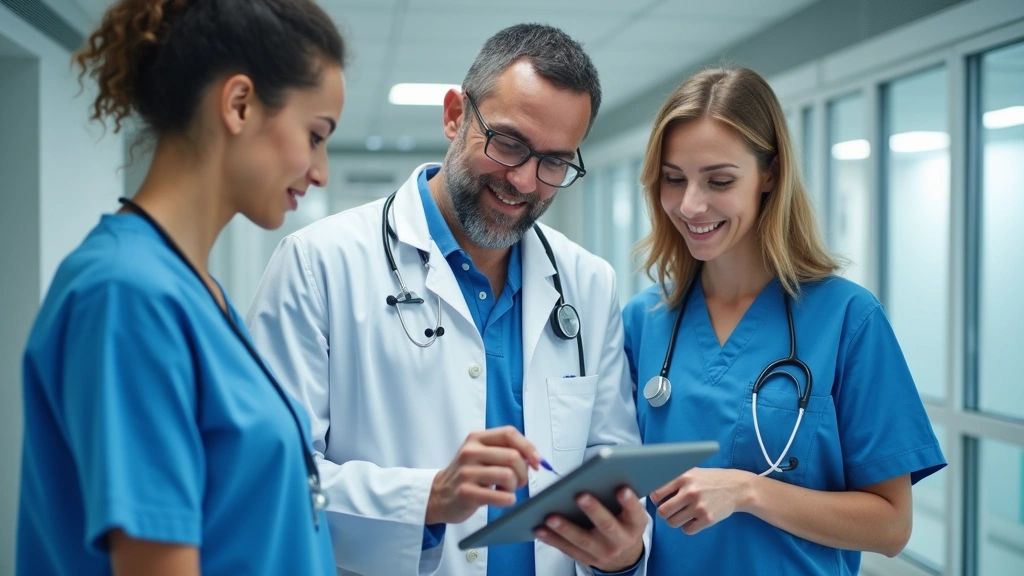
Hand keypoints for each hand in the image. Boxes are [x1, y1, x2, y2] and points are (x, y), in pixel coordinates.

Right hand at [426, 426, 541, 524]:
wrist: (438, 495)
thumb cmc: (467, 475)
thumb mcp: (480, 454)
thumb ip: (504, 450)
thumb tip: (535, 459)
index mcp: (476, 438)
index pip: (509, 433)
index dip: (528, 447)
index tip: (536, 461)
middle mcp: (470, 452)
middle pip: (513, 456)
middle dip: (523, 473)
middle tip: (517, 481)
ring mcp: (467, 472)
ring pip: (508, 476)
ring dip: (514, 487)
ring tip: (506, 490)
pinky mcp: (466, 493)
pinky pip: (501, 497)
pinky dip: (508, 500)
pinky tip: (501, 499)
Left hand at [533, 487, 646, 571]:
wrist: (623, 553)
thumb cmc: (622, 520)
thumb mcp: (631, 510)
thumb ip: (624, 493)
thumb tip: (611, 470)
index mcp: (635, 524)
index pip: (636, 513)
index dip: (630, 502)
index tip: (622, 489)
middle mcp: (621, 540)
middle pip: (607, 526)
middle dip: (594, 510)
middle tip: (580, 495)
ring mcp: (603, 552)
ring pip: (583, 540)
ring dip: (565, 528)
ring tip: (551, 516)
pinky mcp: (586, 559)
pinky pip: (567, 549)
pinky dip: (552, 539)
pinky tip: (539, 528)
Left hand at [650, 467, 754, 534]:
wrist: (736, 487)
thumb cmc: (709, 480)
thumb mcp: (692, 472)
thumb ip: (673, 478)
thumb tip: (650, 486)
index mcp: (683, 477)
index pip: (656, 493)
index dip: (656, 499)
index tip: (660, 500)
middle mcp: (690, 491)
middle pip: (663, 511)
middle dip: (664, 513)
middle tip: (670, 510)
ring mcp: (699, 506)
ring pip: (673, 522)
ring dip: (675, 520)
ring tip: (682, 514)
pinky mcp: (708, 519)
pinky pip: (687, 530)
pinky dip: (687, 527)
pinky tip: (693, 519)